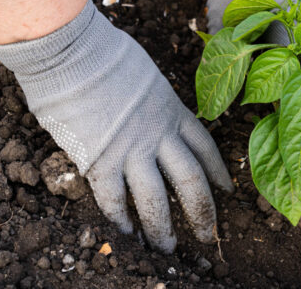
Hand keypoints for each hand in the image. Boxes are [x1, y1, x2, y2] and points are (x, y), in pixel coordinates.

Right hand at [0, 0, 232, 252]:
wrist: (72, 52)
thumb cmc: (103, 54)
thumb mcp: (145, 76)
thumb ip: (153, 102)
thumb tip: (149, 113)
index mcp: (173, 111)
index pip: (206, 148)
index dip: (219, 172)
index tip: (228, 191)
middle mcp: (159, 135)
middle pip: (191, 181)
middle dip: (203, 213)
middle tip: (208, 236)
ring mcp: (131, 150)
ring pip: (157, 200)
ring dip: (163, 228)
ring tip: (168, 248)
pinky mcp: (100, 162)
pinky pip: (114, 200)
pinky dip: (121, 219)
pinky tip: (125, 233)